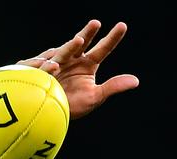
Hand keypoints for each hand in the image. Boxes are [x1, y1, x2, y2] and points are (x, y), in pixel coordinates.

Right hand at [18, 19, 138, 118]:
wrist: (49, 117)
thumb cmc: (72, 106)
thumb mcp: (95, 97)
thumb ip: (113, 86)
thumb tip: (136, 81)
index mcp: (88, 64)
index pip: (103, 49)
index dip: (112, 38)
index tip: (122, 26)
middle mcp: (73, 60)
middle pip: (81, 42)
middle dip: (88, 32)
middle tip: (96, 24)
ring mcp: (57, 63)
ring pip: (64, 51)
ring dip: (70, 46)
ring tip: (79, 40)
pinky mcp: (40, 71)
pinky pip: (44, 67)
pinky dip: (48, 66)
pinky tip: (53, 67)